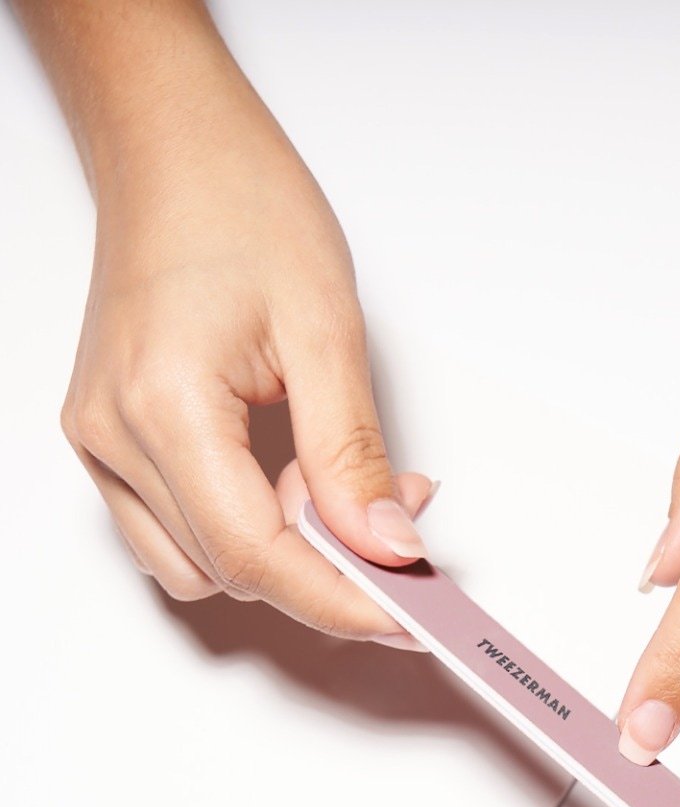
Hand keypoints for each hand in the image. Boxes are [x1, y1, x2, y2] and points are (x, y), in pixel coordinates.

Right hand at [58, 32, 429, 646]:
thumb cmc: (241, 206)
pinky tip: (293, 487)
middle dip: (328, 569)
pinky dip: (246, 532)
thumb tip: (386, 545)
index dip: (342, 599)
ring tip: (341, 489)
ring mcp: (102, 441)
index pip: (258, 556)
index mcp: (164, 405)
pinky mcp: (111, 437)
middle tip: (399, 520)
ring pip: (202, 564)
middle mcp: (114, 435)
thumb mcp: (325, 332)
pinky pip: (178, 531)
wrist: (176, 148)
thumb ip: (352, 456)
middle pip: (232, 569)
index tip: (409, 616)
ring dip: (286, 556)